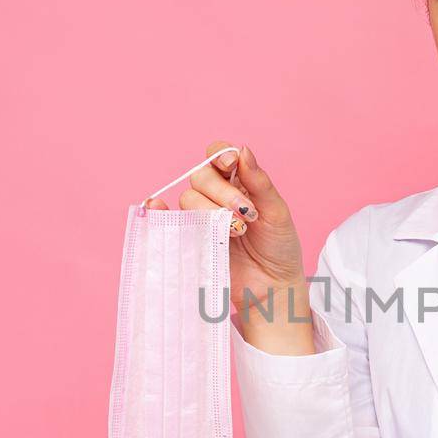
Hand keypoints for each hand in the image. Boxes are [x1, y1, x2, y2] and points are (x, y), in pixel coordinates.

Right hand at [143, 141, 307, 316]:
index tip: (230, 166)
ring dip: (210, 211)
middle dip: (221, 192)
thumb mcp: (276, 212)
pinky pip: (168, 219)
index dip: (219, 156)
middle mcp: (216, 196)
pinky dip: (159, 210)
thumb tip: (243, 150)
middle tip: (245, 214)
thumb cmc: (279, 248)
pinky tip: (158, 207)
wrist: (273, 287)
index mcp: (239, 183)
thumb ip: (259, 183)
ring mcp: (202, 217)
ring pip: (188, 198)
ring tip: (237, 232)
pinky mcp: (191, 238)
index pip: (218, 157)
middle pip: (200, 176)